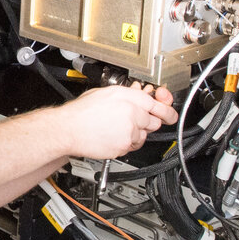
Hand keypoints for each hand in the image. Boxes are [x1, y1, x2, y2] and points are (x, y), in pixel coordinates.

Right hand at [59, 83, 178, 160]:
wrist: (68, 129)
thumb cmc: (81, 112)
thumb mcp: (105, 93)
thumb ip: (127, 94)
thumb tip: (139, 94)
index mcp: (128, 97)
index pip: (157, 104)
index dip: (166, 110)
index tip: (170, 114)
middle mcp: (131, 113)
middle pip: (153, 122)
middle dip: (146, 122)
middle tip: (132, 120)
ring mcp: (129, 131)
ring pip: (143, 136)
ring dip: (135, 133)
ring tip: (116, 128)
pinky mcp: (124, 146)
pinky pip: (132, 146)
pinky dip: (126, 143)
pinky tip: (112, 136)